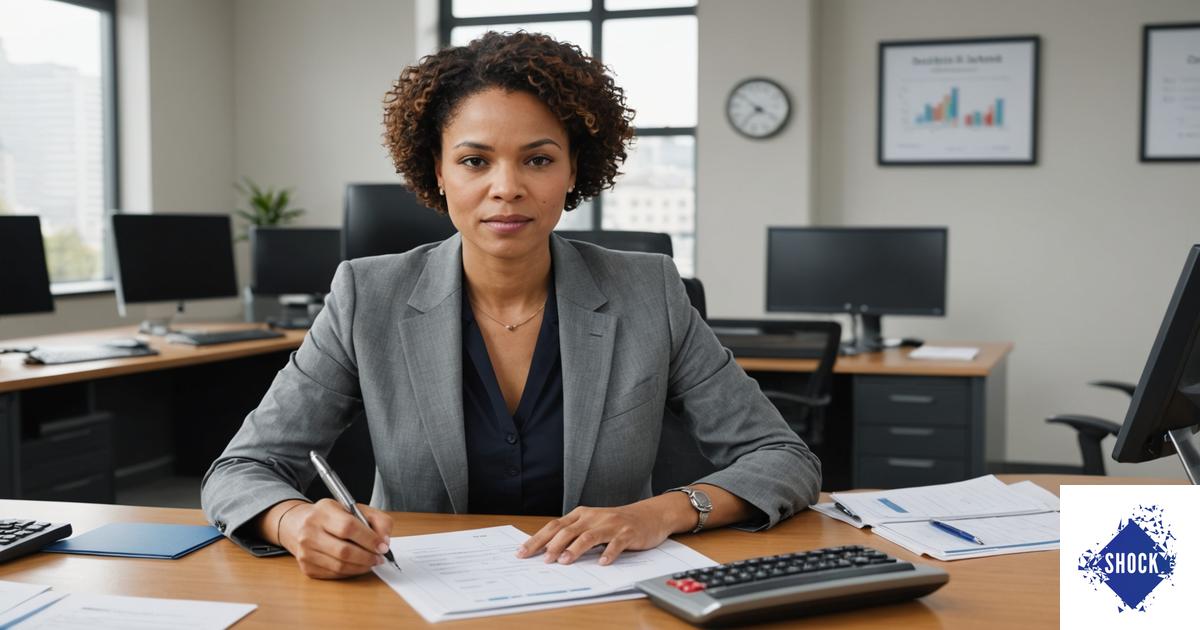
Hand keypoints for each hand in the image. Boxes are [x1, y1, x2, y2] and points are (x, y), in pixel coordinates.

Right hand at [275, 499, 393, 578]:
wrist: (299, 525)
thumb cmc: (333, 517)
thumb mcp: (356, 509)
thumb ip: (378, 520)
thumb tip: (385, 541)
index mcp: (323, 511)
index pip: (348, 527)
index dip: (369, 539)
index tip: (383, 546)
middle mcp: (309, 531)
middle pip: (344, 551)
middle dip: (367, 557)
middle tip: (380, 558)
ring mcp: (305, 551)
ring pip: (339, 566)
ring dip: (361, 567)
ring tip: (371, 562)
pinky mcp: (306, 567)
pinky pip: (334, 574)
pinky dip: (350, 572)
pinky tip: (357, 565)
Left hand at [516, 498, 687, 565]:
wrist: (649, 515)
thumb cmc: (615, 523)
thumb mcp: (591, 525)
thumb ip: (572, 535)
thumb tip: (546, 551)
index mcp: (581, 515)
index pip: (554, 526)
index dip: (537, 539)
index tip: (522, 552)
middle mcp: (594, 517)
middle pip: (568, 530)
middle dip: (553, 545)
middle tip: (543, 560)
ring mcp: (611, 525)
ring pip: (589, 536)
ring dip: (575, 549)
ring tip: (565, 561)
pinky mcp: (628, 534)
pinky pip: (616, 544)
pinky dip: (609, 553)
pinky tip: (602, 563)